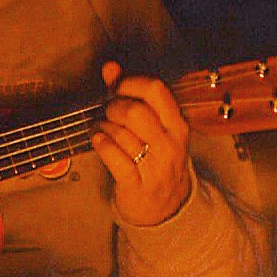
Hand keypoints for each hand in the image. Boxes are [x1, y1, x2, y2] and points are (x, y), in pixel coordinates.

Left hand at [92, 62, 191, 225]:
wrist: (165, 208)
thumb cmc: (156, 159)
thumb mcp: (154, 127)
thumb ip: (132, 95)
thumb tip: (109, 67)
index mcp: (177, 125)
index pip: (155, 90)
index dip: (129, 83)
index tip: (116, 88)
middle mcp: (170, 144)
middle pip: (135, 111)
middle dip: (113, 107)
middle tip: (107, 112)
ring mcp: (155, 166)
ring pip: (121, 134)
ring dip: (102, 126)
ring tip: (99, 127)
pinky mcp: (136, 185)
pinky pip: (113, 156)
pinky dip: (101, 144)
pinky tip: (98, 140)